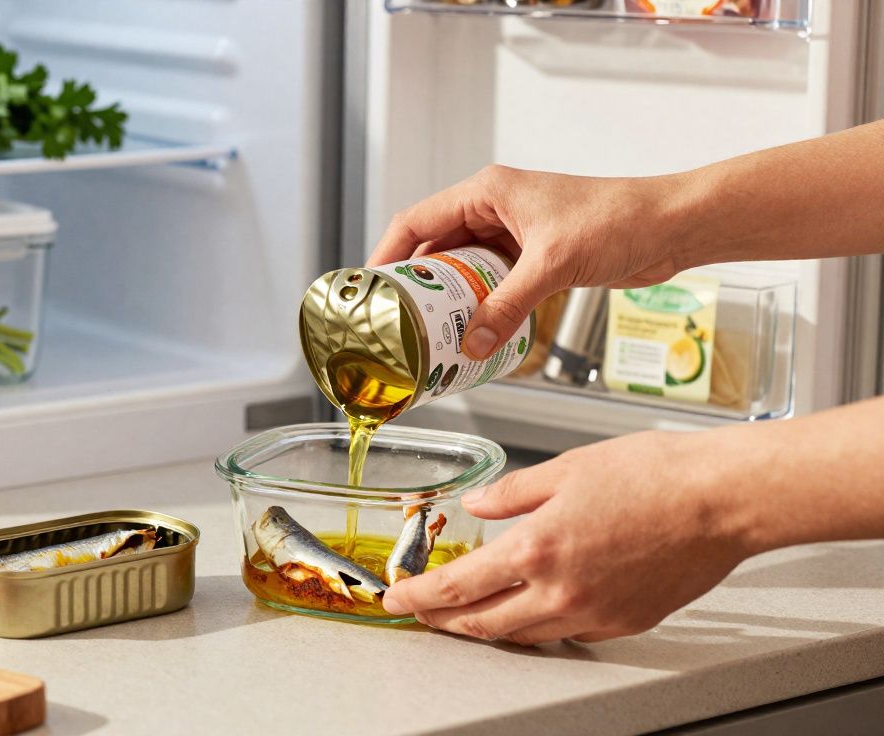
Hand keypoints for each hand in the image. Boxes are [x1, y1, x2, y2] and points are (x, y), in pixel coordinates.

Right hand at [367, 166, 693, 359]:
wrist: (669, 226)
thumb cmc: (618, 220)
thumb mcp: (551, 265)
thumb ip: (507, 306)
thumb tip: (471, 344)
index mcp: (487, 191)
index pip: (416, 221)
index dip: (386, 256)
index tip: (369, 290)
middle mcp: (493, 208)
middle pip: (434, 247)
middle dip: (415, 286)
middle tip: (397, 322)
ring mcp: (512, 232)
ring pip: (461, 268)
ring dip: (448, 299)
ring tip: (430, 333)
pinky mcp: (531, 255)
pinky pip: (490, 282)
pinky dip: (479, 305)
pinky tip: (473, 331)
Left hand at [381, 430, 752, 644]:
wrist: (722, 500)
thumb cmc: (655, 474)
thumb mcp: (567, 467)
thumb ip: (513, 492)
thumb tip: (477, 505)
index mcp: (537, 549)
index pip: (457, 587)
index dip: (419, 596)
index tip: (397, 597)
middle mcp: (560, 592)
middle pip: (483, 624)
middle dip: (444, 621)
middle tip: (423, 612)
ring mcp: (595, 614)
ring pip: (525, 635)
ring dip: (490, 626)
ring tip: (471, 612)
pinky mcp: (625, 622)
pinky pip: (569, 633)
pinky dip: (541, 624)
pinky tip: (536, 606)